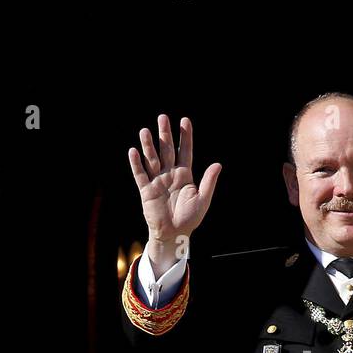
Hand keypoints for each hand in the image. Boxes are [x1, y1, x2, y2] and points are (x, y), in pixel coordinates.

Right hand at [127, 114, 221, 273]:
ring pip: (152, 159)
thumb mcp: (203, 199)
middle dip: (165, 135)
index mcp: (184, 175)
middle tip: (163, 117)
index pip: (185, 151)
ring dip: (149, 146)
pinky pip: (140, 175)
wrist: (175, 234)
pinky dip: (137, 164)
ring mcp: (157, 181)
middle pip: (167, 151)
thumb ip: (208, 181)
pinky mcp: (146, 190)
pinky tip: (134, 151)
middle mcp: (170, 174)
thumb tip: (218, 164)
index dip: (185, 137)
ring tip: (146, 131)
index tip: (185, 121)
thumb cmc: (189, 217)